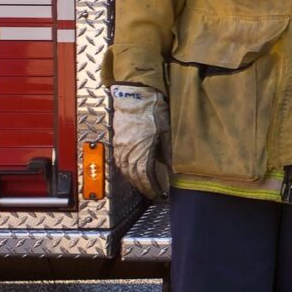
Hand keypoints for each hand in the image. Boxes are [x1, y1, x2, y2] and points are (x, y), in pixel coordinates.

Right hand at [110, 83, 170, 200]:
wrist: (136, 97)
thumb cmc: (152, 112)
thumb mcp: (166, 133)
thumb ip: (168, 153)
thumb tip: (174, 169)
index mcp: (141, 150)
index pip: (145, 175)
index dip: (151, 187)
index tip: (157, 194)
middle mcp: (128, 151)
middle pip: (134, 175)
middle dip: (143, 186)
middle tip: (151, 193)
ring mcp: (121, 147)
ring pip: (125, 170)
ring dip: (134, 180)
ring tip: (142, 186)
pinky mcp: (117, 142)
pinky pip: (120, 162)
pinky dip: (126, 170)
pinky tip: (131, 172)